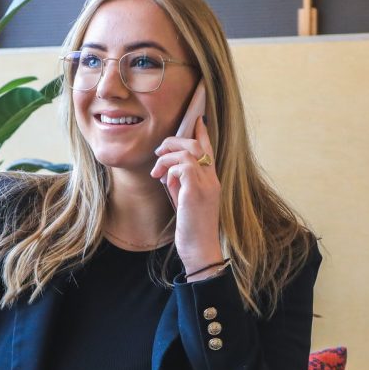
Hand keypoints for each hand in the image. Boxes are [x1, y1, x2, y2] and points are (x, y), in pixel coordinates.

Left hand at [150, 117, 222, 272]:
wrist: (200, 250)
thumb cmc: (191, 229)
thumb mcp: (185, 201)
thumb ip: (180, 184)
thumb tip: (168, 171)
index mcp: (211, 181)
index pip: (209, 149)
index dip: (202, 133)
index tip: (196, 120)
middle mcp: (212, 179)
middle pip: (196, 145)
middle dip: (174, 142)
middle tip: (158, 152)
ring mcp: (206, 185)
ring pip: (188, 152)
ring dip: (167, 157)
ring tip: (156, 170)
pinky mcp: (196, 192)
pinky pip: (183, 167)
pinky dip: (170, 170)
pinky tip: (165, 181)